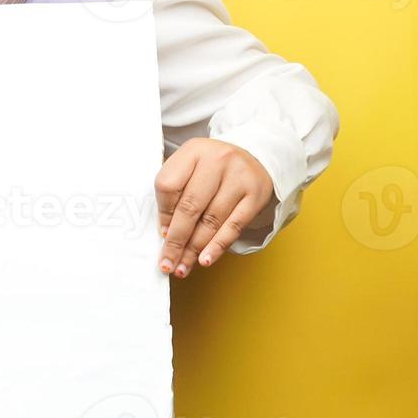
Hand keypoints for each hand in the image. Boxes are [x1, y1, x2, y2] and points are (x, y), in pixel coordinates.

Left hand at [155, 138, 274, 278]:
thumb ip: (175, 193)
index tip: (161, 234)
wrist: (255, 157)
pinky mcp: (255, 195)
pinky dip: (217, 246)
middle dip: (176, 241)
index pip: (168, 185)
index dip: (163, 214)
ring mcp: (239, 177)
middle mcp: (217, 160)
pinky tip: (205, 260)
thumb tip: (166, 232)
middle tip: (167, 263)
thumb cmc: (213, 167)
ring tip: (182, 267)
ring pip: (211, 220)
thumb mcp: (191, 167)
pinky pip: (233, 227)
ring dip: (194, 249)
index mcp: (193, 150)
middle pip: (190, 207)